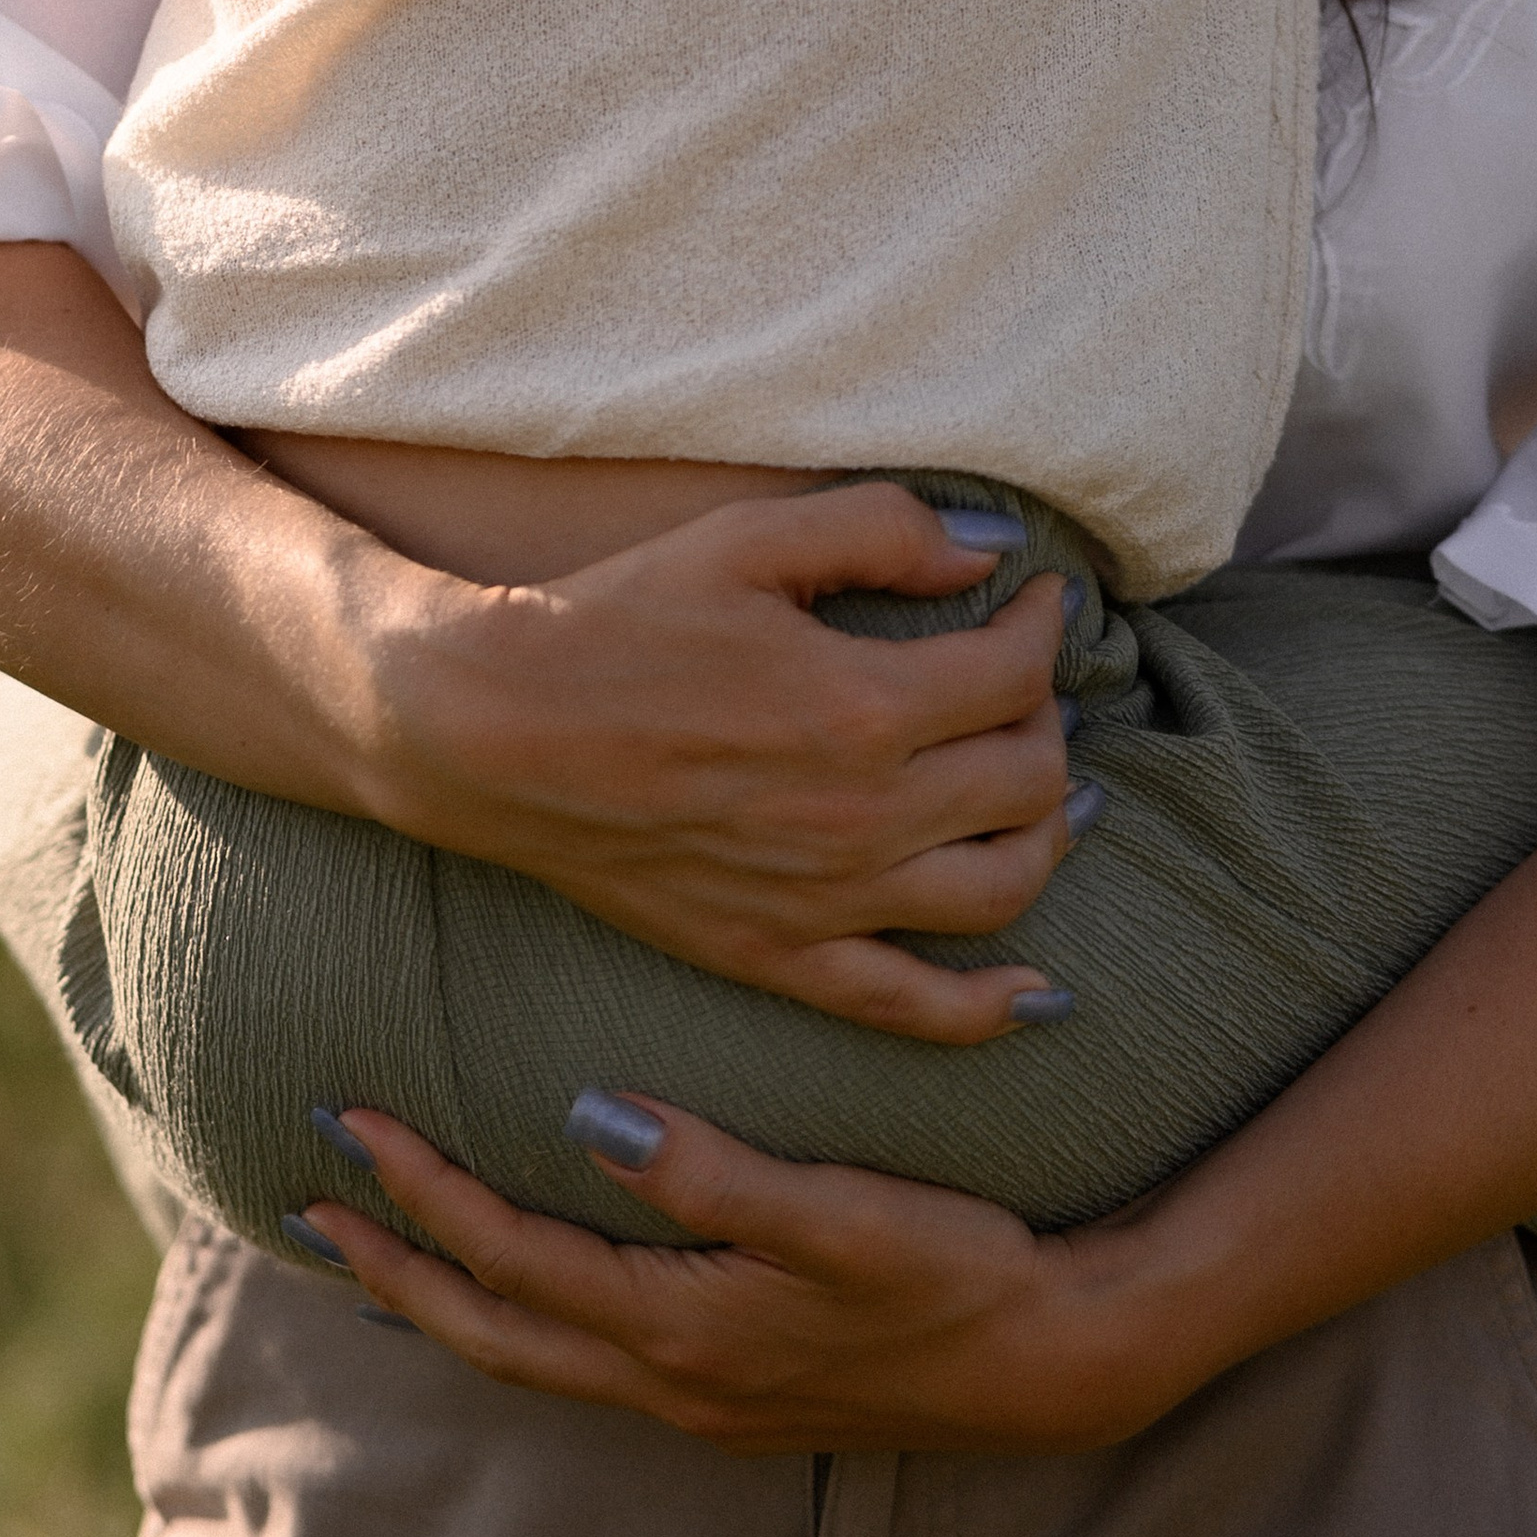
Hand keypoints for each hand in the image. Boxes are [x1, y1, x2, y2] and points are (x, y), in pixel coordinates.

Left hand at [303, 1098, 1171, 1454]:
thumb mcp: (841, 1211)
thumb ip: (712, 1173)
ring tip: (372, 1252)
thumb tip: (590, 1120)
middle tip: (303, 1200)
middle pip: (489, 1328)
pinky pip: (579, 1361)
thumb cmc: (956, 1269)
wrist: (1053, 1361)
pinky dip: (515, 1321)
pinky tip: (514, 1290)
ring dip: (441, 1300)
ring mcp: (697, 1399)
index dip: (421, 1189)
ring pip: (528, 1355)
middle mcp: (670, 1379)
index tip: (349, 1120)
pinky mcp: (730, 1394)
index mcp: (679, 1327)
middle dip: (390, 1262)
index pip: (511, 1255)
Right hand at [369, 483, 1087, 1041]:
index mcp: (862, 707)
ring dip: (1048, 834)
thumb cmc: (614, 620)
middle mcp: (862, 818)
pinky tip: (1039, 992)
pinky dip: (994, 1006)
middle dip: (1048, 715)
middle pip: (1027, 778)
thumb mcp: (745, 538)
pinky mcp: (778, 955)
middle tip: (1020, 677)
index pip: (1014, 674)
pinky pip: (916, 1006)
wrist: (489, 731)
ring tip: (1045, 788)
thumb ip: (880, 530)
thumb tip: (990, 551)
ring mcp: (825, 901)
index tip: (1035, 597)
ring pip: (1002, 888)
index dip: (1043, 625)